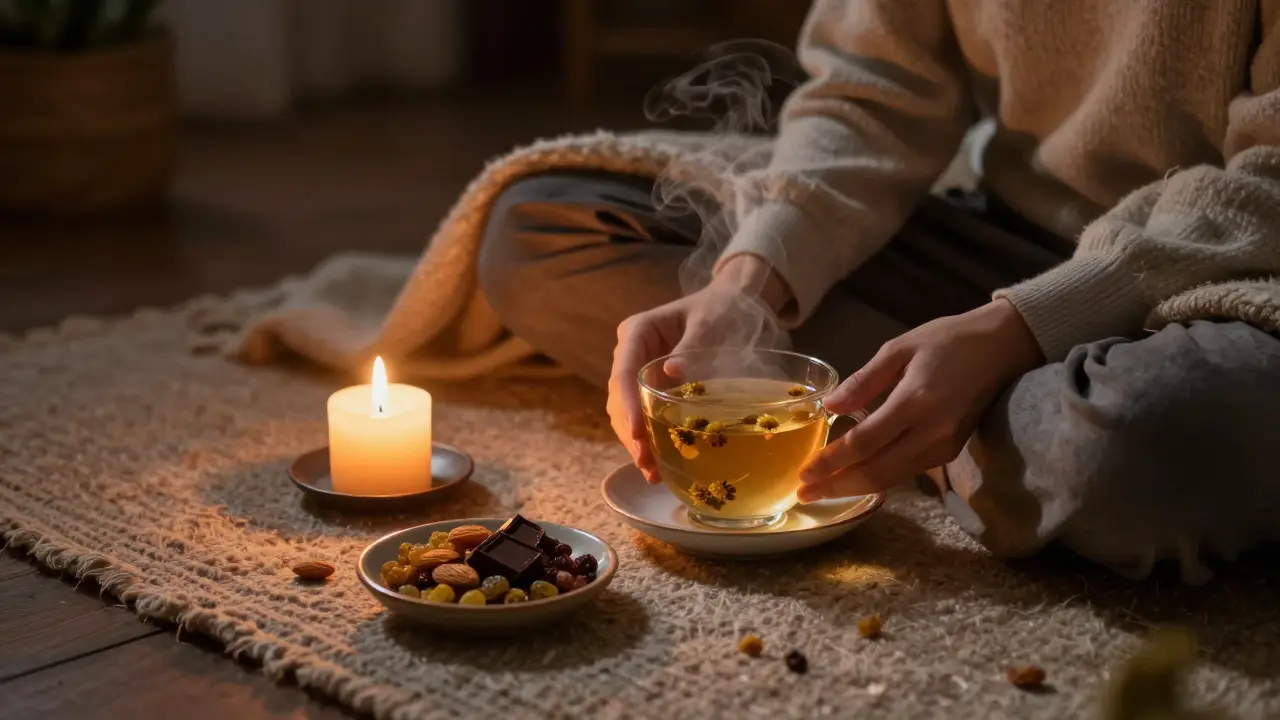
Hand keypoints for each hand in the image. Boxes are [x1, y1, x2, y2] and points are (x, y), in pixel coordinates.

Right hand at [608, 255, 789, 482]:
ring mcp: (637, 371)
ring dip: (636, 442)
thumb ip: (692, 345)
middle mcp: (629, 352)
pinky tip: (659, 464)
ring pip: (626, 412)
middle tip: (647, 463)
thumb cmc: (718, 308)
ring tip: (652, 472)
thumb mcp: (709, 321)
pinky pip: (643, 415)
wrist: (726, 304)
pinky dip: (649, 438)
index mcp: (637, 332)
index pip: (624, 373)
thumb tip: (673, 372)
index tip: (637, 433)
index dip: (628, 406)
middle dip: (631, 432)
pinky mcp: (650, 387)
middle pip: (620, 398)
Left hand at [798, 299, 1042, 500]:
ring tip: (823, 490)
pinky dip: (879, 478)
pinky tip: (856, 477)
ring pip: (893, 478)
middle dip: (837, 486)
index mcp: (914, 402)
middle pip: (876, 472)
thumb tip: (829, 407)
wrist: (1003, 346)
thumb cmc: (947, 340)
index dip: (830, 462)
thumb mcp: (898, 348)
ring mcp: (944, 446)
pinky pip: (908, 471)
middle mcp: (931, 432)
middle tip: (804, 494)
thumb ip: (862, 381)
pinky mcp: (951, 451)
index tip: (803, 473)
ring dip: (856, 487)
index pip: (863, 443)